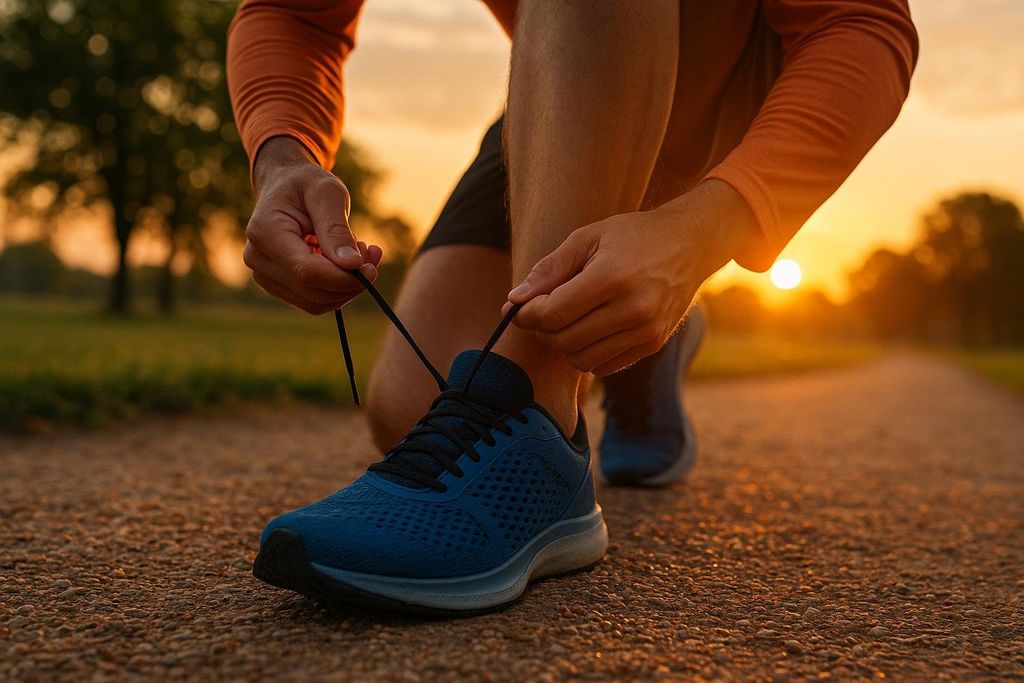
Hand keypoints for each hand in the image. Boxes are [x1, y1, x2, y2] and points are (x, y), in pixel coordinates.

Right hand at [242, 136, 381, 313]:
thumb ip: (336, 228)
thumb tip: (351, 264)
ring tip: (361, 254)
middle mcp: (258, 259)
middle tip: (371, 254)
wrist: (286, 186)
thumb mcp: (327, 193)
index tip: (371, 265)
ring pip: (316, 303)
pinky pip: (314, 301)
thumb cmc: (306, 184)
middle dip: (351, 281)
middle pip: (313, 293)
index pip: (307, 272)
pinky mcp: (278, 286)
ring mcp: (264, 276)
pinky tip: (348, 263)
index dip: (344, 277)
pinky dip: (338, 288)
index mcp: (265, 231)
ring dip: (347, 286)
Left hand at [504, 180, 756, 374]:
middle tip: (541, 313)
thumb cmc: (633, 236)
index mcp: (613, 277)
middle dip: (542, 330)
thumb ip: (550, 269)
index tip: (519, 307)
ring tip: (565, 321)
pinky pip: (604, 366)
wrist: (690, 245)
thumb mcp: (588, 237)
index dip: (527, 315)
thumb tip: (514, 300)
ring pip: (582, 360)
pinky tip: (588, 330)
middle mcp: (633, 308)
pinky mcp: (653, 344)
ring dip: (563, 345)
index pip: (554, 313)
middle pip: (564, 340)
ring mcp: (646, 331)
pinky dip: (587, 354)